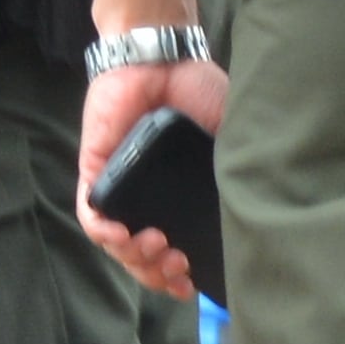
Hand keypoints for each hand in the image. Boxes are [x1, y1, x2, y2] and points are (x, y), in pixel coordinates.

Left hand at [76, 51, 231, 296]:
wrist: (162, 57)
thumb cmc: (196, 91)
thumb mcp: (228, 135)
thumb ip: (236, 169)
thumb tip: (253, 208)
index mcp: (176, 196)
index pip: (171, 251)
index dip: (177, 277)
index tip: (191, 286)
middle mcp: (146, 199)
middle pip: (140, 258)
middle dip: (157, 274)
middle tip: (177, 269)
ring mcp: (119, 186)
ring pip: (115, 243)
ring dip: (134, 257)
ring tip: (158, 248)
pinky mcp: (95, 170)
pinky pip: (91, 212)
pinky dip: (103, 231)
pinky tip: (121, 235)